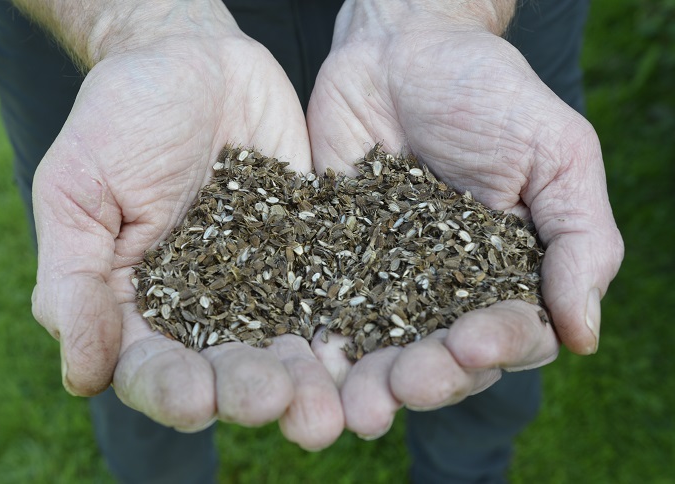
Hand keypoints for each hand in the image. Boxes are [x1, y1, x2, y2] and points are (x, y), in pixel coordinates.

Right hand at [30, 5, 342, 449]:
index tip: (192, 396)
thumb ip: (74, 280)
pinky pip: (332, 296)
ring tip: (328, 404)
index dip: (169, 389)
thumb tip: (81, 376)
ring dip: (306, 381)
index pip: (149, 368)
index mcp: (137, 305)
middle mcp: (203, 309)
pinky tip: (368, 350)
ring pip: (285, 348)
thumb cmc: (123, 118)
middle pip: (225, 371)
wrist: (197, 62)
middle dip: (247, 391)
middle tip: (272, 399)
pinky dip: (348, 326)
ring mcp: (262, 286)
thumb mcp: (79, 189)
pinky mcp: (310, 257)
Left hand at [306, 3, 623, 436]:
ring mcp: (383, 281)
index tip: (477, 343)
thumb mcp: (557, 154)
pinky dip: (314, 339)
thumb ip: (580, 240)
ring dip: (368, 383)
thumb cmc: (490, 94)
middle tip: (405, 386)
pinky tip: (305, 363)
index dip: (497, 347)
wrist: (401, 50)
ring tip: (354, 407)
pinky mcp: (330, 261)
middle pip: (439, 358)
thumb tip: (582, 336)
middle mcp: (444, 292)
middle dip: (426, 378)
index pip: (510, 334)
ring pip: (379, 349)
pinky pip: (320, 308)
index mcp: (506, 276)